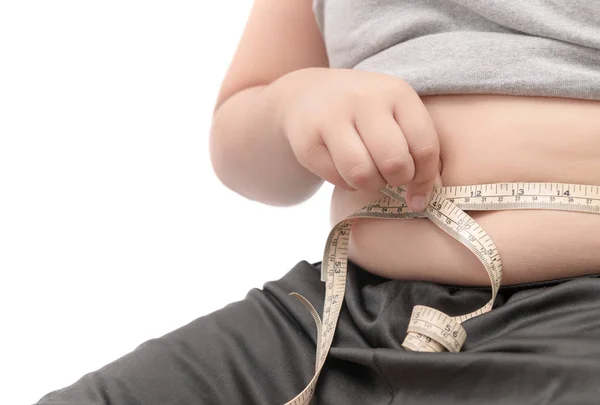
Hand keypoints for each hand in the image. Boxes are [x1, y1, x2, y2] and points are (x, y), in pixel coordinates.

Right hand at [277, 67, 441, 210]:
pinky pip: (338, 180)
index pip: (424, 146)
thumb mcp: (397, 114)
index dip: (426, 177)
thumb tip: (423, 200)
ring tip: (370, 174)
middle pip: (394, 163)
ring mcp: (332, 118)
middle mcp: (364, 100)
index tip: (418, 186)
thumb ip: (418, 148)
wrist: (309, 95)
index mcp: (397, 92)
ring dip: (371, 184)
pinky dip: (347, 183)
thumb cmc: (366, 112)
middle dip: (398, 180)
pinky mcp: (307, 141)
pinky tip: (346, 169)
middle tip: (392, 176)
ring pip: (362, 175)